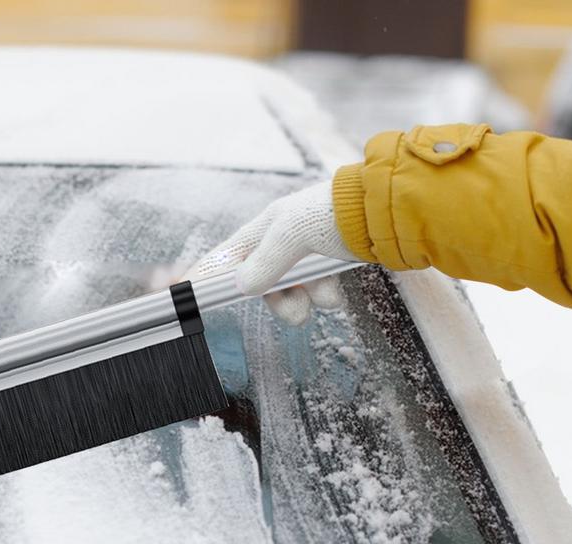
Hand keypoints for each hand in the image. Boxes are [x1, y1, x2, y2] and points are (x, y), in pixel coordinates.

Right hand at [182, 181, 355, 324]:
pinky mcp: (328, 268)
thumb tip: (242, 286)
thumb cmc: (335, 212)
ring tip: (324, 291)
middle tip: (293, 304)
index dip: (207, 276)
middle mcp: (282, 243)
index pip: (226, 257)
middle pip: (261, 286)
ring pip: (292, 295)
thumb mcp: (293, 233)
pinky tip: (337, 286)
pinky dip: (326, 296)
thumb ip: (266, 262)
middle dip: (278, 299)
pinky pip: (317, 295)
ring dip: (306, 300)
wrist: (385, 213)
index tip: (186, 293)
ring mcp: (306, 257)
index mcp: (266, 228)